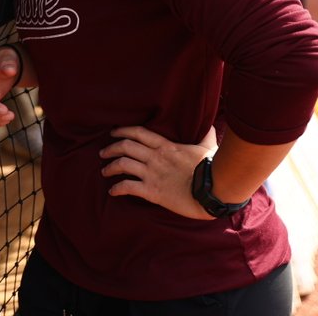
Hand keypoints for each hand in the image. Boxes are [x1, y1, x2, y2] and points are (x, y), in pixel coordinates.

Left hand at [99, 125, 218, 219]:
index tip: (113, 133)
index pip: (138, 132)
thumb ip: (205, 135)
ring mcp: (152, 173)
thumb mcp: (208, 147)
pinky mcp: (152, 191)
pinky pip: (128, 187)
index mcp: (166, 146)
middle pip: (125, 146)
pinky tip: (113, 192)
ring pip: (122, 164)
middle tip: (103, 152)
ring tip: (104, 171)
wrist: (214, 190)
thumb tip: (208, 125)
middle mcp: (155, 157)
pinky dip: (117, 189)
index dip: (122, 130)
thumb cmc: (213, 169)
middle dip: (111, 148)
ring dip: (110, 167)